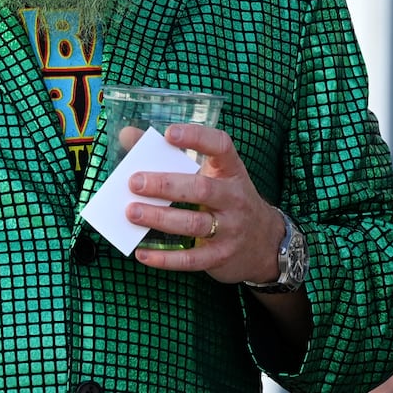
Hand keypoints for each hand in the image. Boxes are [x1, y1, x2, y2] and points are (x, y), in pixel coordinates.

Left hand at [125, 123, 285, 284]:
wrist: (264, 243)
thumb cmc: (226, 200)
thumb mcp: (211, 175)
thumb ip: (171, 156)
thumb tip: (128, 136)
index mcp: (231, 171)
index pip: (220, 147)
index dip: (196, 138)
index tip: (169, 134)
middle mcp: (234, 198)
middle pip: (201, 188)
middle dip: (165, 185)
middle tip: (134, 182)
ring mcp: (230, 228)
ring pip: (193, 223)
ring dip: (160, 218)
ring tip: (131, 212)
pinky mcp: (221, 256)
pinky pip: (190, 259)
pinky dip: (164, 258)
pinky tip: (142, 254)